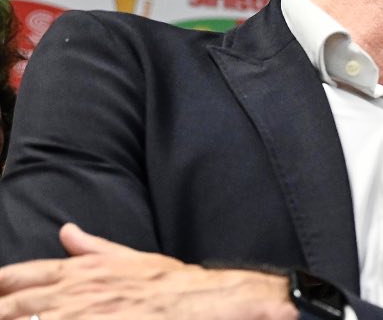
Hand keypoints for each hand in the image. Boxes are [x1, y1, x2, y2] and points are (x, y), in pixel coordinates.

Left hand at [0, 223, 297, 319]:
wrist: (202, 302)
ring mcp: (82, 316)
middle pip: (11, 306)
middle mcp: (74, 292)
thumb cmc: (171, 284)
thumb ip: (92, 248)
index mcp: (80, 270)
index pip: (17, 276)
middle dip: (2, 310)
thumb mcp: (130, 257)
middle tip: (3, 313)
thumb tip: (66, 231)